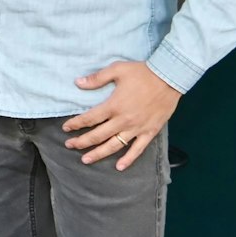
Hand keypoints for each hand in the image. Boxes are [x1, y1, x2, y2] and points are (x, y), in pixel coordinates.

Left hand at [60, 61, 180, 170]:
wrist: (169, 78)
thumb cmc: (142, 72)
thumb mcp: (117, 69)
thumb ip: (97, 78)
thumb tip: (78, 83)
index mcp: (113, 105)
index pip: (89, 118)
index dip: (76, 124)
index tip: (66, 128)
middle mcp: (123, 120)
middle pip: (98, 135)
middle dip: (81, 142)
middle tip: (69, 145)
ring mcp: (136, 128)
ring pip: (114, 146)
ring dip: (98, 154)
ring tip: (86, 160)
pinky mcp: (149, 132)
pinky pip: (137, 149)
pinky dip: (128, 160)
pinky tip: (119, 167)